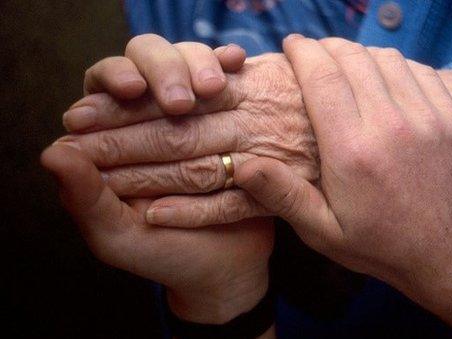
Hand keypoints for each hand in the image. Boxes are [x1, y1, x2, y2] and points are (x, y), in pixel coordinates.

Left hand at [45, 35, 273, 324]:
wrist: (224, 266)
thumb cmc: (164, 253)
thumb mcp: (117, 234)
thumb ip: (84, 197)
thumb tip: (54, 151)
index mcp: (113, 136)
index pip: (104, 84)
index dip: (114, 77)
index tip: (129, 88)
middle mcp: (152, 114)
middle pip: (150, 61)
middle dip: (164, 70)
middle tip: (180, 99)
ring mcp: (196, 111)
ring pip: (192, 64)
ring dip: (199, 65)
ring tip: (212, 86)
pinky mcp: (231, 117)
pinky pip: (231, 82)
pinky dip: (230, 68)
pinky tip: (237, 62)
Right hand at [234, 34, 451, 291]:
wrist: (442, 251)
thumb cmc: (375, 242)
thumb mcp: (321, 231)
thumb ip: (283, 194)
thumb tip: (241, 164)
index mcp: (353, 151)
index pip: (323, 78)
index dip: (303, 52)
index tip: (290, 44)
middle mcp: (391, 126)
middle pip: (354, 59)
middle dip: (327, 46)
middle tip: (313, 52)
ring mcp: (428, 118)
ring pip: (387, 58)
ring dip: (360, 53)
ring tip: (344, 62)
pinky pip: (420, 70)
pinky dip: (395, 64)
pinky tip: (382, 78)